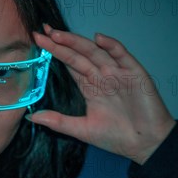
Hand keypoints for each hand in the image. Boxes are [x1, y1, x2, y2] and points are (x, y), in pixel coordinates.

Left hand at [30, 24, 175, 164]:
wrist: (146, 145)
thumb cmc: (117, 137)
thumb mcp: (82, 130)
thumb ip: (58, 122)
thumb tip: (32, 118)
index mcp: (89, 86)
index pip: (69, 64)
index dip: (54, 52)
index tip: (38, 41)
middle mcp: (102, 76)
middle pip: (77, 54)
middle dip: (60, 43)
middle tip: (42, 32)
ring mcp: (117, 73)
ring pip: (94, 52)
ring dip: (77, 42)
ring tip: (58, 34)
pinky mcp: (134, 74)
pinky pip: (122, 56)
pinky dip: (111, 46)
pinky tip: (98, 39)